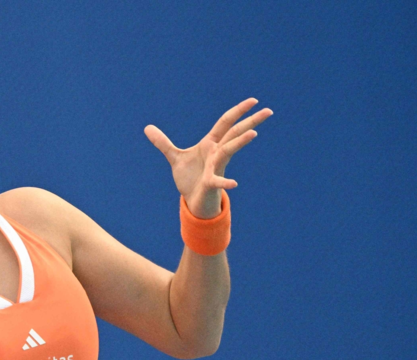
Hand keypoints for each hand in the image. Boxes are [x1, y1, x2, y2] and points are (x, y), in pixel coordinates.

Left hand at [145, 98, 271, 218]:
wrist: (192, 201)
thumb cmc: (189, 178)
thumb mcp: (174, 157)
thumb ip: (163, 143)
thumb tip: (147, 128)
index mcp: (210, 144)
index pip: (226, 123)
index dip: (238, 111)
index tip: (253, 100)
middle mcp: (217, 153)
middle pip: (235, 133)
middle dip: (251, 121)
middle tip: (269, 111)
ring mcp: (216, 167)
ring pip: (229, 151)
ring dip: (240, 142)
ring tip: (253, 132)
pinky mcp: (210, 183)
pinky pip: (218, 181)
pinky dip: (225, 182)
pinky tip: (234, 184)